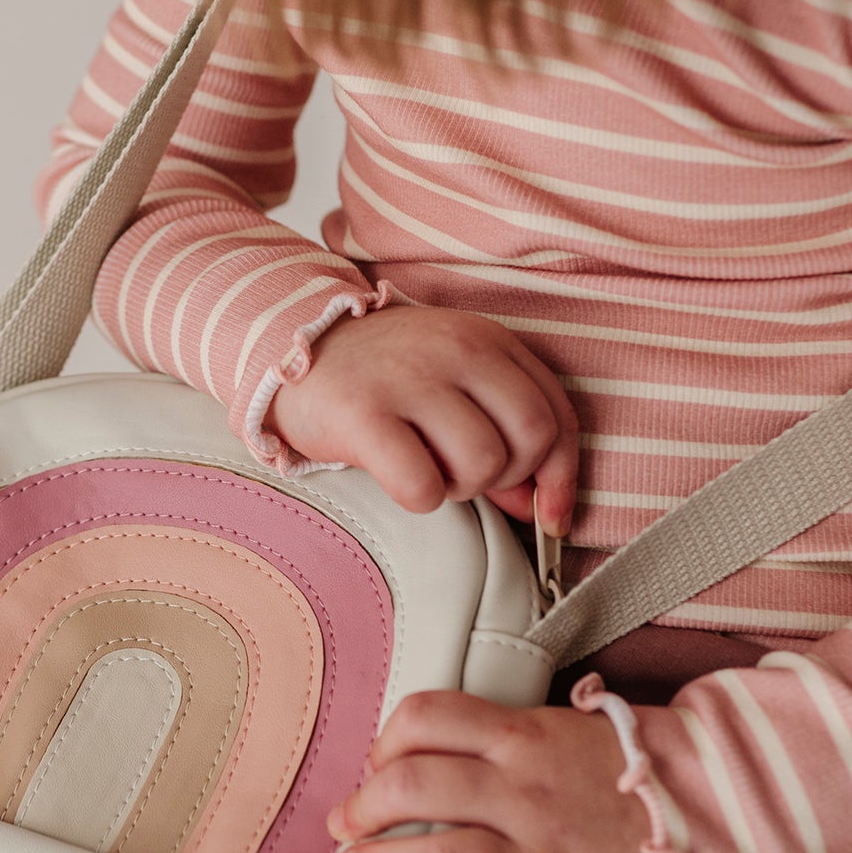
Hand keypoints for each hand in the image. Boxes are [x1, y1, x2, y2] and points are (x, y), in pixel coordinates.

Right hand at [269, 306, 577, 529]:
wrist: (289, 348)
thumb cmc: (382, 376)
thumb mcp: (451, 383)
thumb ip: (501, 430)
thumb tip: (537, 504)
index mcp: (486, 339)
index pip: (557, 414)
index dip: (562, 475)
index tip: (549, 513)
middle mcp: (456, 349)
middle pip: (532, 437)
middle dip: (508, 478)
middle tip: (467, 476)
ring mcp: (410, 378)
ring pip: (482, 463)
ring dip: (458, 487)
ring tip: (425, 467)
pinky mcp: (364, 414)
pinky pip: (423, 486)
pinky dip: (417, 498)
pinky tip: (396, 475)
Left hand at [326, 693, 661, 852]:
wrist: (721, 804)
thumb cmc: (630, 770)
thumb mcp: (560, 727)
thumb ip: (496, 737)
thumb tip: (419, 754)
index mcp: (523, 740)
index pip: (425, 718)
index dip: (385, 741)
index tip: (378, 764)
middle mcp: (527, 793)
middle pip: (414, 787)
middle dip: (363, 806)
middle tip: (350, 825)